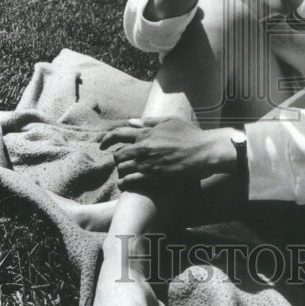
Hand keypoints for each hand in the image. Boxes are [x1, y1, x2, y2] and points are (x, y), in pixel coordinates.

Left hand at [100, 118, 234, 189]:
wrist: (202, 152)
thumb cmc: (189, 135)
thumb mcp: (169, 121)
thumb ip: (149, 121)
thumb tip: (131, 121)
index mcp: (146, 133)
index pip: (118, 134)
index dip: (106, 140)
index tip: (101, 145)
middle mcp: (143, 148)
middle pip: (118, 155)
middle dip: (117, 158)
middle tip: (120, 161)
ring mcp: (147, 163)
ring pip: (123, 168)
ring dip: (122, 171)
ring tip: (124, 173)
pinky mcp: (153, 176)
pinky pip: (130, 181)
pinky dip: (124, 182)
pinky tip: (124, 184)